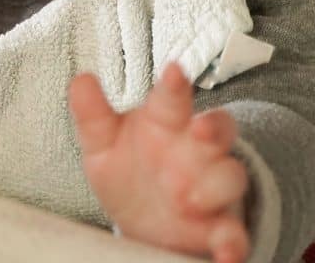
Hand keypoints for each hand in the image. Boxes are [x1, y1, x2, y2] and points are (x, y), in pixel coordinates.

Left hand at [69, 63, 249, 262]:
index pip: (173, 98)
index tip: (174, 70)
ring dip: (214, 186)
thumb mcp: (103, 144)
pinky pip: (235, 232)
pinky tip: (228, 254)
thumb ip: (92, 115)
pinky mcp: (220, 226)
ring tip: (188, 202)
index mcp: (167, 122)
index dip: (175, 84)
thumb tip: (79, 80)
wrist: (143, 223)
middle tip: (196, 133)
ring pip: (230, 176)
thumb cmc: (128, 170)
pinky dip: (234, 242)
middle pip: (218, 128)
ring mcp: (212, 187)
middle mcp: (197, 149)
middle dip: (211, 129)